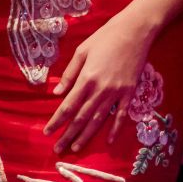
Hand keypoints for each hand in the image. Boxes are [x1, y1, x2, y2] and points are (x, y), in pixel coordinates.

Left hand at [43, 14, 154, 154]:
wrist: (135, 32)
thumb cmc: (105, 38)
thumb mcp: (82, 51)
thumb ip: (69, 74)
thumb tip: (57, 93)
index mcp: (87, 78)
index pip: (68, 106)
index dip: (57, 121)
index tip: (48, 132)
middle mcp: (101, 89)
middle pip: (81, 117)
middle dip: (68, 135)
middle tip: (58, 149)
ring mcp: (117, 93)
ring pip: (99, 120)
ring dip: (86, 136)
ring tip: (75, 148)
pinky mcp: (130, 93)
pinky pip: (121, 115)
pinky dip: (114, 129)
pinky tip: (108, 141)